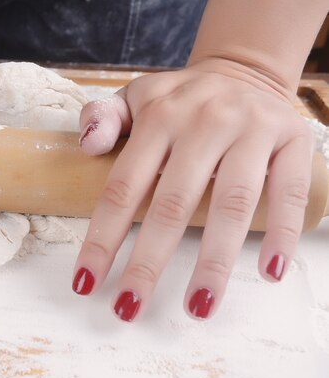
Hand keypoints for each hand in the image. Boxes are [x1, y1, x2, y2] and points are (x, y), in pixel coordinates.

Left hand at [72, 58, 313, 320]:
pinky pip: (288, 191)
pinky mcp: (291, 140)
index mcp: (158, 117)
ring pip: (232, 203)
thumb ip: (102, 117)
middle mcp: (203, 122)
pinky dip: (280, 232)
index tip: (86, 282)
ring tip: (198, 306)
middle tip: (130, 307)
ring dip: (215, 261)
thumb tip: (86, 145)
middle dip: (149, 262)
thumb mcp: (134, 97)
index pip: (123, 187)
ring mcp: (250, 130)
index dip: (102, 238)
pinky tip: (267, 272)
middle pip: (173, 204)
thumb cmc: (179, 99)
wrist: (244, 70)